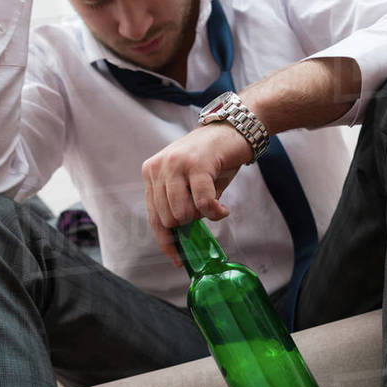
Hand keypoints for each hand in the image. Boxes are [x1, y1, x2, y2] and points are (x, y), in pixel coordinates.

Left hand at [142, 123, 251, 267]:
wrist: (235, 128)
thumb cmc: (213, 159)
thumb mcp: (187, 181)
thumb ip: (178, 205)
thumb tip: (180, 241)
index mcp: (152, 172)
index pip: (153, 217)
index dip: (166, 242)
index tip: (178, 259)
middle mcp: (158, 167)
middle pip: (168, 219)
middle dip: (190, 223)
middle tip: (206, 209)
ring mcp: (176, 164)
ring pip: (182, 214)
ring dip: (202, 217)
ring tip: (213, 205)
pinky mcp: (197, 164)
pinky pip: (203, 204)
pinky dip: (215, 213)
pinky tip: (223, 210)